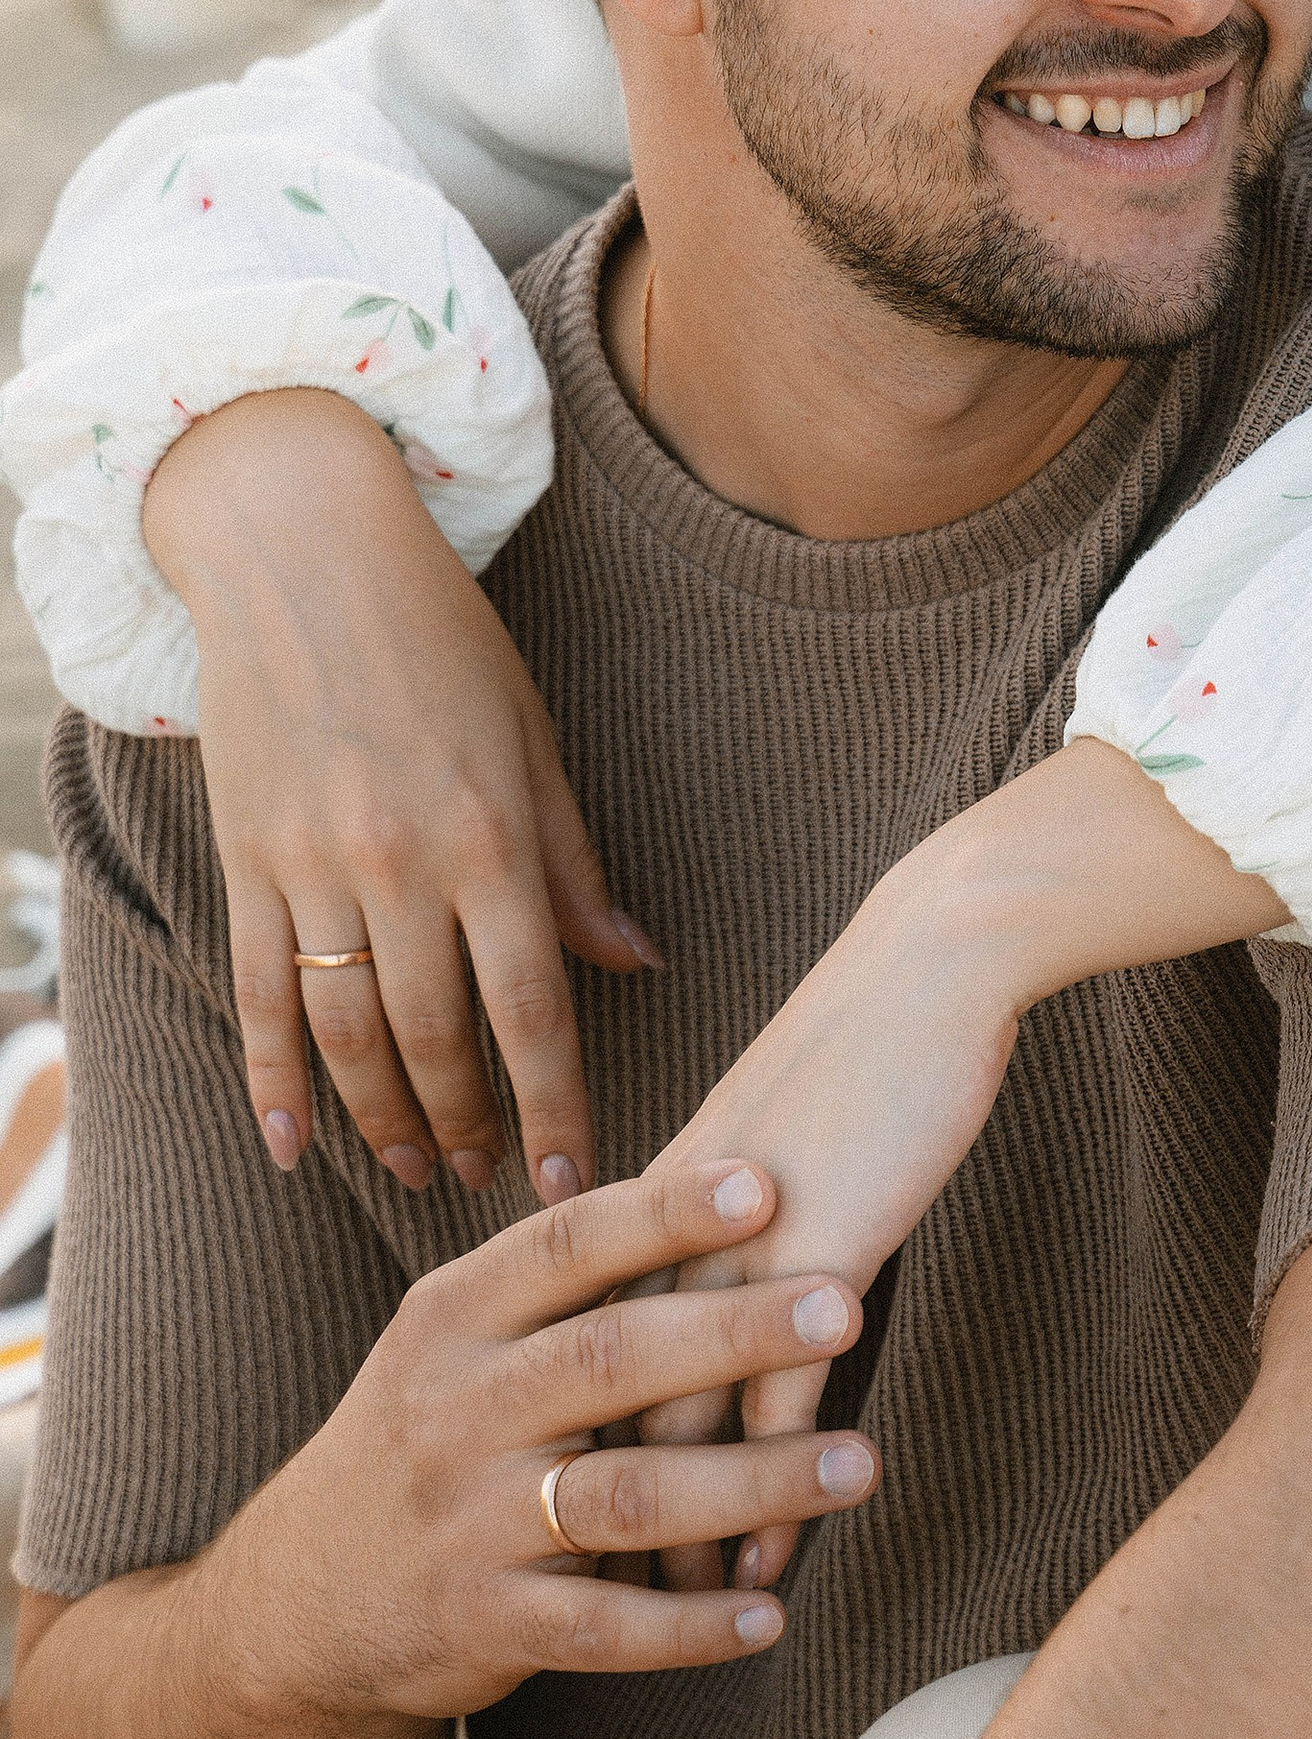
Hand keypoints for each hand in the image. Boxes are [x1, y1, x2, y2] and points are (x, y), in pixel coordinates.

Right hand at [145, 388, 659, 1199]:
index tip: (572, 1181)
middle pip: (436, 1039)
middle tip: (488, 1183)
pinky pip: (257, 993)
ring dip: (381, 1117)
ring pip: (346, 1032)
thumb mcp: (532, 739)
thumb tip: (638, 963)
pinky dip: (271, 1078)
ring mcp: (312, 868)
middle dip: (468, 1125)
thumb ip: (573, 863)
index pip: (534, 1007)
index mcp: (492, 836)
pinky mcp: (246, 861)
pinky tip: (291, 1146)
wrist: (305, 554)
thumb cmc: (443, 640)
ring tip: (415, 1167)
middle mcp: (401, 865)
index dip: (554, 1104)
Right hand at [212, 1155, 878, 1726]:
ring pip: (625, 1496)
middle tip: (844, 1303)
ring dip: (751, 1482)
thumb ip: (562, 1279)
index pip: (565, 1246)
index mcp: (453, 1318)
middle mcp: (455, 1410)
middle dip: (732, 1329)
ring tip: (859, 1463)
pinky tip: (771, 1612)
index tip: (766, 1182)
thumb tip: (724, 1177)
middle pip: (608, 1358)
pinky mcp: (486, 1624)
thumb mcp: (458, 1340)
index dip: (664, 1215)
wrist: (307, 1595)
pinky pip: (605, 1629)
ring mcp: (468, 1523)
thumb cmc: (430, 1432)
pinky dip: (691, 1625)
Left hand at [638, 741, 1285, 1595]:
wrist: (929, 966)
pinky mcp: (814, 1267)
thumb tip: (735, 1249)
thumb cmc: (872, 1032)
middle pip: (599, 1408)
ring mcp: (733, 1256)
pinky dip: (759, 1508)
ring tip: (657, 1629)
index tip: (540, 1519)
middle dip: (584, 1511)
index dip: (557, 1440)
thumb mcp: (782, 1124)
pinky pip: (773, 1417)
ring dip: (663, 1536)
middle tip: (571, 1605)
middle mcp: (669, 1238)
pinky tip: (759, 1582)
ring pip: (671, 1432)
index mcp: (651, 1200)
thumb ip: (740, 1196)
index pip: (577, 1348)